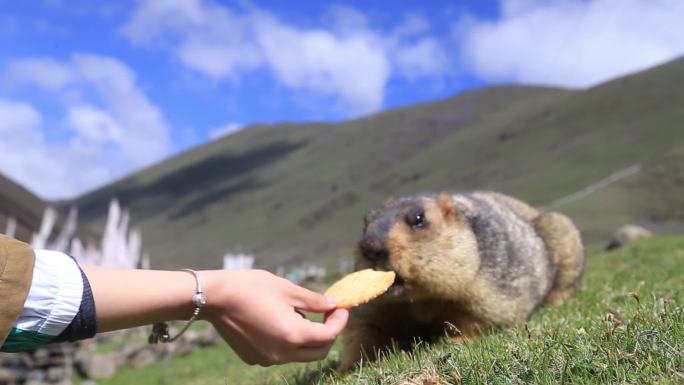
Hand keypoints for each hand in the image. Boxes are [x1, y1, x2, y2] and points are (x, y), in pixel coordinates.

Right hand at [201, 269, 348, 365]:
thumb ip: (314, 301)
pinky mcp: (254, 358)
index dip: (339, 321)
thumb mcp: (287, 289)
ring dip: (307, 337)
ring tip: (297, 312)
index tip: (341, 308)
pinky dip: (288, 341)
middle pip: (317, 351)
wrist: (215, 297)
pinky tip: (279, 320)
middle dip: (328, 333)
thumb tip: (334, 304)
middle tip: (328, 313)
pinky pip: (280, 353)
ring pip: (299, 354)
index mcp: (293, 335)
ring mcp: (267, 358)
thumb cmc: (252, 287)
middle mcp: (282, 353)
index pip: (328, 336)